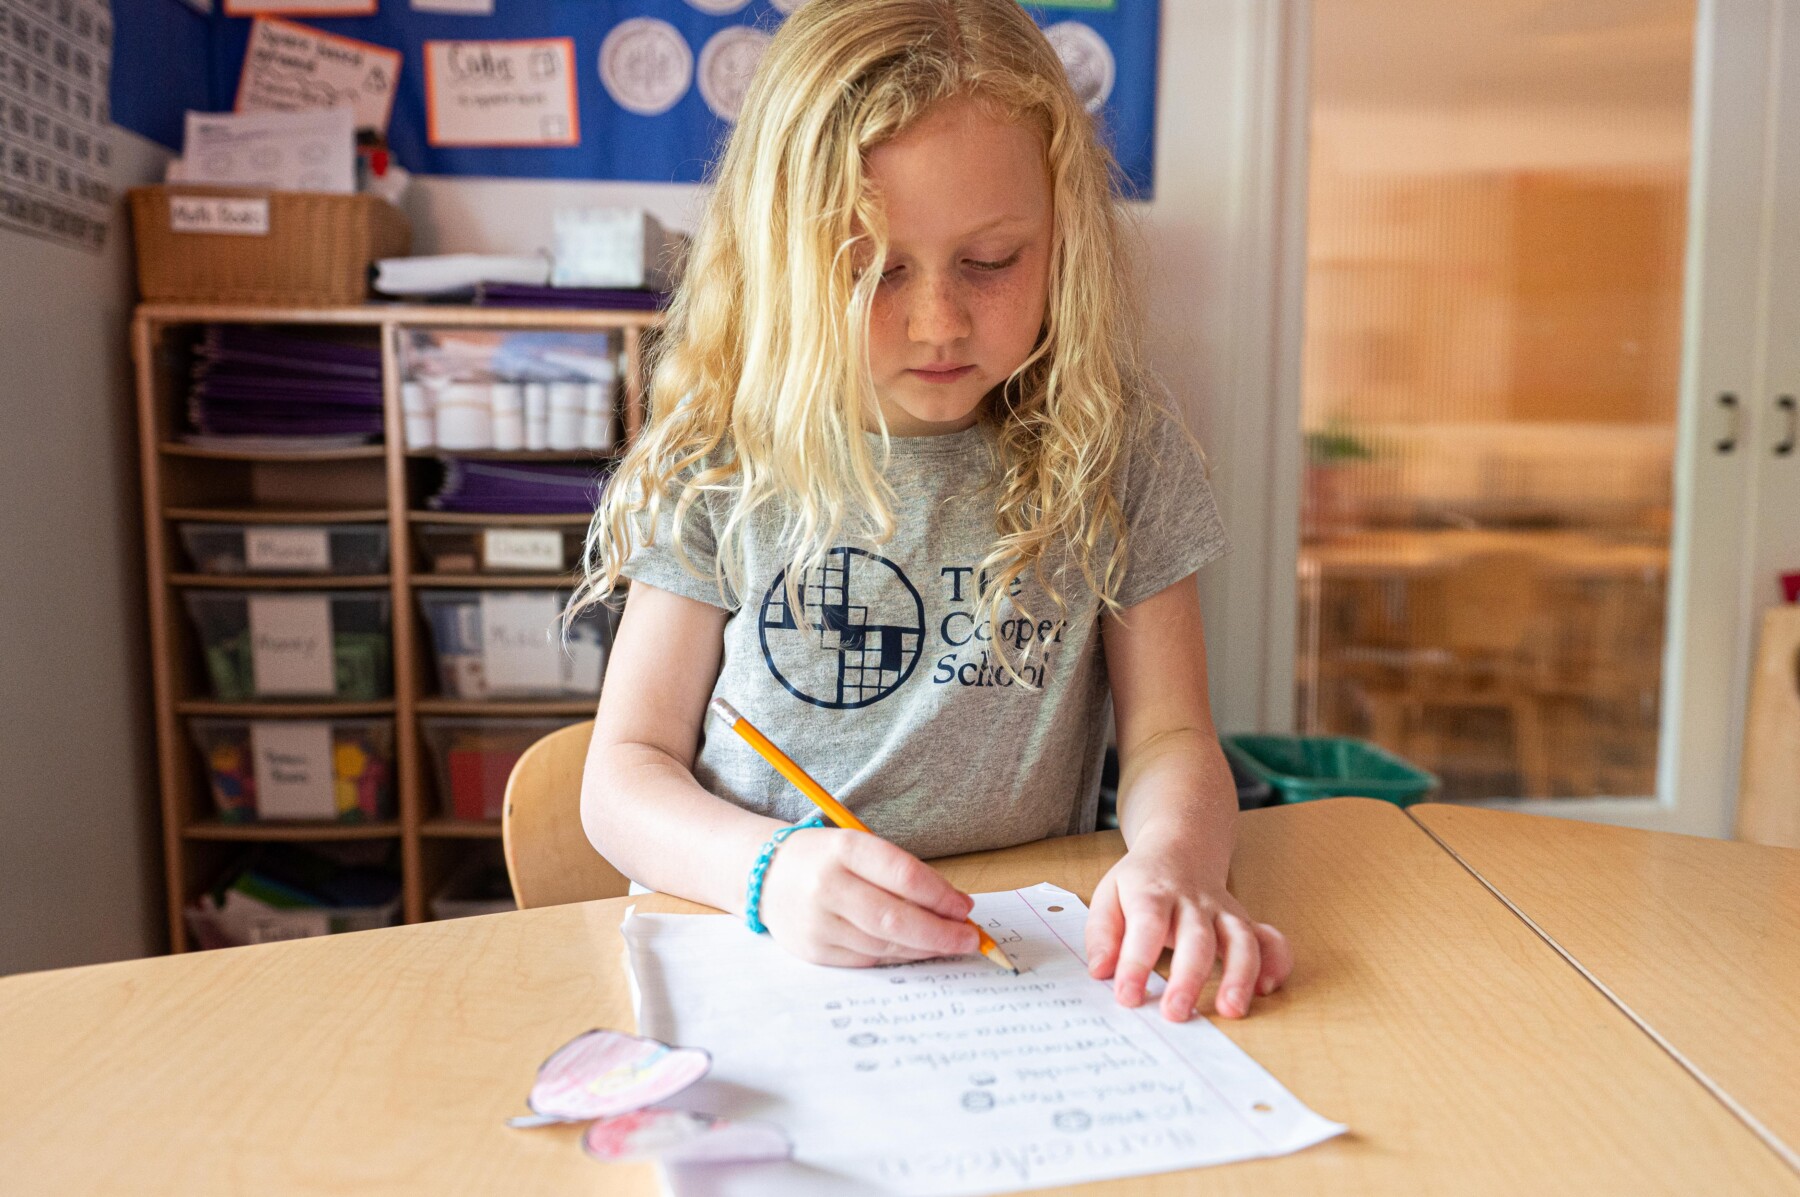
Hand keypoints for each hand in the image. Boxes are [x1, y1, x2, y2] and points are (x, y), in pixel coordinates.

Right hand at [756, 829, 980, 966]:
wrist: (766, 874)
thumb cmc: (825, 858)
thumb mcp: (858, 847)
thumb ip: (900, 873)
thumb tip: (953, 907)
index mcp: (843, 849)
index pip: (903, 874)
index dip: (941, 895)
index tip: (966, 908)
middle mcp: (826, 886)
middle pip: (895, 918)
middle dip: (940, 933)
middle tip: (970, 938)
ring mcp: (817, 922)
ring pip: (884, 944)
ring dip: (924, 947)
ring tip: (948, 944)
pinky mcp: (813, 951)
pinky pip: (867, 960)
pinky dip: (898, 957)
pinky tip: (916, 950)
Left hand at [1085, 845, 1292, 1020]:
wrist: (1181, 845)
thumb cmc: (1141, 882)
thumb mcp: (1109, 895)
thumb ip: (1102, 934)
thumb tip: (1100, 971)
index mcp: (1152, 893)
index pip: (1146, 927)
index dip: (1136, 963)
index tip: (1127, 996)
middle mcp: (1193, 902)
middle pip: (1197, 937)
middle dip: (1189, 977)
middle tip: (1176, 1013)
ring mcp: (1223, 912)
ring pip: (1240, 939)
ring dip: (1239, 975)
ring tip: (1231, 1010)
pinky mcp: (1244, 923)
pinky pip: (1270, 939)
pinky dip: (1276, 962)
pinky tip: (1268, 989)